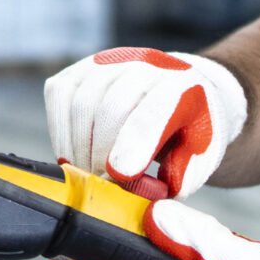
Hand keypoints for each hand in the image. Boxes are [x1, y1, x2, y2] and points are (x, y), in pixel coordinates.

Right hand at [43, 48, 247, 196]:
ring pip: (79, 103)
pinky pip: (59, 96)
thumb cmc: (188, 131)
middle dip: (101, 155)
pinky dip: (61, 131)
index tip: (119, 174)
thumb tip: (145, 197)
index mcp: (183, 86)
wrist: (180, 92)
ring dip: (78, 147)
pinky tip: (74, 152)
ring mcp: (109, 61)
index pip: (154, 112)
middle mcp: (145, 65)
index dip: (134, 144)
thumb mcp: (200, 158)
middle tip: (104, 185)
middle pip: (110, 109)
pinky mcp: (81, 68)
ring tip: (89, 172)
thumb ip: (178, 177)